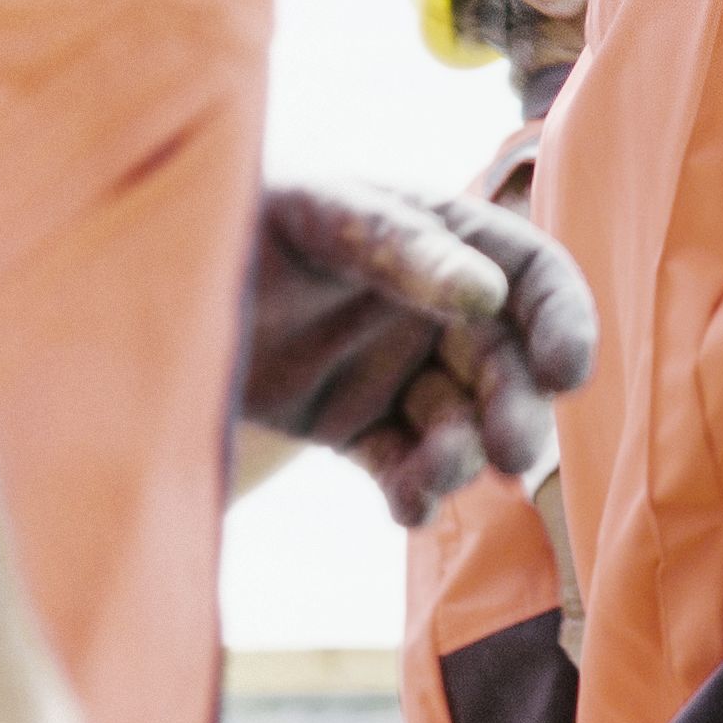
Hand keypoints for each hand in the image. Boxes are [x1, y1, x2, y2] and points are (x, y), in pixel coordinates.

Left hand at [243, 177, 598, 524]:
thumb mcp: (327, 216)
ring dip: (463, 456)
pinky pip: (402, 464)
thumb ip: (405, 247)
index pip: (533, 274)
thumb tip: (492, 295)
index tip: (567, 372)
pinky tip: (410, 506)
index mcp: (443, 236)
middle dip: (516, 408)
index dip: (564, 319)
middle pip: (506, 362)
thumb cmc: (247, 222)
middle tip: (510, 452)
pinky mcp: (354, 426)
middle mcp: (432, 306)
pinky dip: (415, 490)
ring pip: (460, 422)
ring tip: (432, 478)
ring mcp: (394, 370)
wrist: (155, 280)